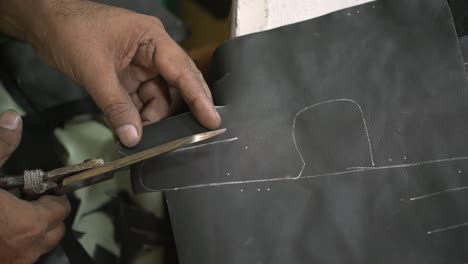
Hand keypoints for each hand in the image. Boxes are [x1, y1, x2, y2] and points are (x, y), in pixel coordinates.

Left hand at [0, 0, 220, 146]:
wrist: (44, 23)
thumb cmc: (71, 32)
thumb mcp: (94, 69)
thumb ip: (115, 105)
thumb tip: (133, 138)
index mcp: (153, 39)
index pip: (182, 71)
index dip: (198, 97)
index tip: (212, 120)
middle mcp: (153, 52)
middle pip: (177, 85)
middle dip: (179, 110)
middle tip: (187, 135)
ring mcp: (140, 66)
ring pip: (158, 97)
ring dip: (152, 118)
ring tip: (142, 135)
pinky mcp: (128, 77)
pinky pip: (140, 101)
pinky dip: (137, 116)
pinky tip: (132, 129)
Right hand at [0, 110, 70, 263]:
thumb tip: (13, 119)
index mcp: (29, 224)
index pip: (61, 210)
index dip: (52, 195)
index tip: (40, 187)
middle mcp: (26, 250)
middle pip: (54, 230)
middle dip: (46, 214)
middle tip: (27, 199)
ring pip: (37, 247)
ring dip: (32, 231)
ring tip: (10, 215)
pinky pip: (19, 257)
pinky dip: (15, 245)